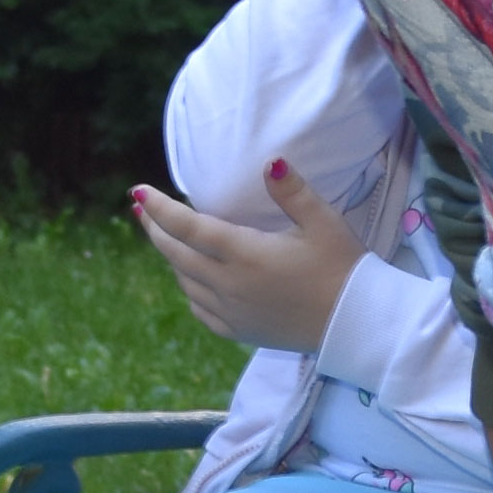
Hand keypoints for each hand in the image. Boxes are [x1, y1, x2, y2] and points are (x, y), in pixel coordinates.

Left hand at [129, 163, 368, 357]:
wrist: (354, 325)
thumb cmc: (342, 268)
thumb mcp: (323, 222)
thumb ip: (292, 191)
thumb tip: (270, 161)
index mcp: (245, 254)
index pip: (188, 228)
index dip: (159, 209)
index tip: (138, 193)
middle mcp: (229, 285)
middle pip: (177, 255)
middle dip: (155, 230)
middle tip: (142, 211)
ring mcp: (231, 312)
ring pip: (185, 282)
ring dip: (173, 258)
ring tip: (169, 239)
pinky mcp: (239, 332)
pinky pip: (200, 309)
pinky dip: (189, 290)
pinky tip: (192, 280)